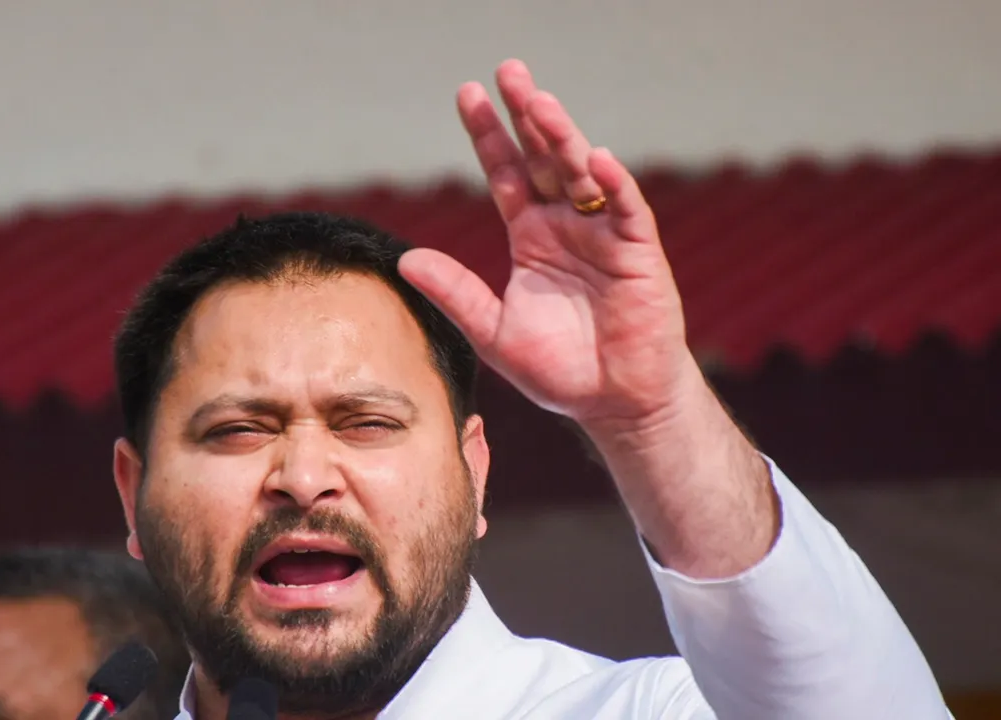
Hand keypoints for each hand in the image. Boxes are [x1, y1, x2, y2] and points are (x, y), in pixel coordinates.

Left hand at [399, 59, 699, 430]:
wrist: (613, 403)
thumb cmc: (558, 369)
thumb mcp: (494, 330)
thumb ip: (456, 293)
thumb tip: (405, 260)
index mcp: (531, 237)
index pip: (506, 174)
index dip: (489, 135)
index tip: (468, 95)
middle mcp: (566, 226)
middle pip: (543, 159)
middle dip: (527, 116)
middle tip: (509, 72)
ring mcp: (604, 235)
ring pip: (581, 174)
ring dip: (564, 137)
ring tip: (541, 104)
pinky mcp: (638, 254)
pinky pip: (627, 210)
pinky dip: (615, 184)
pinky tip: (596, 159)